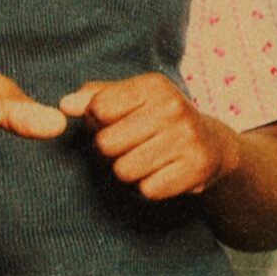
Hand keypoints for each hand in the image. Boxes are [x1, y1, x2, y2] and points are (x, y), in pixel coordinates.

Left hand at [58, 74, 239, 200]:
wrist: (212, 145)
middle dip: (111, 152)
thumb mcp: (130, 100)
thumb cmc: (157, 120)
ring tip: (147, 160)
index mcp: (154, 86)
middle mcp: (174, 107)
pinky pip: (148, 189)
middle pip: (107, 144)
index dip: (98, 122)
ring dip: (129, 172)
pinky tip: (163, 173)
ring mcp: (187, 138)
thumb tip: (64, 105)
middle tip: (132, 146)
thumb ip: (93, 98)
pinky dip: (150, 187)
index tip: (117, 123)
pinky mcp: (196, 168)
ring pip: (124, 170)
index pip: (98, 109)